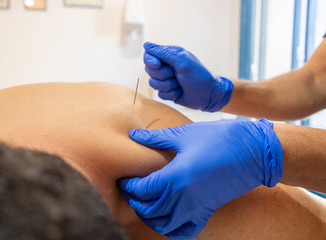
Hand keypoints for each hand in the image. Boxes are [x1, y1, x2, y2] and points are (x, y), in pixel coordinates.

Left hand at [119, 119, 282, 238]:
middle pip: (148, 210)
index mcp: (174, 178)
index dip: (129, 186)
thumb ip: (156, 138)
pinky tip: (167, 217)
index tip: (124, 179)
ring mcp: (196, 208)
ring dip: (150, 217)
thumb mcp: (184, 135)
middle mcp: (182, 198)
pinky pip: (185, 231)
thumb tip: (134, 134)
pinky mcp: (207, 211)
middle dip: (135, 201)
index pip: (141, 190)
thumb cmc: (219, 139)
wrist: (254, 151)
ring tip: (145, 203)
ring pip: (163, 225)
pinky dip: (172, 229)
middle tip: (131, 190)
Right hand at [143, 42, 233, 111]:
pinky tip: (180, 92)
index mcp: (170, 55)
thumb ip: (163, 53)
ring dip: (168, 86)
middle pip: (149, 70)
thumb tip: (146, 45)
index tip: (158, 65)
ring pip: (153, 83)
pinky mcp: (167, 92)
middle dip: (163, 75)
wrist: (208, 95)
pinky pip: (160, 94)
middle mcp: (166, 66)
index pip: (149, 55)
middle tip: (176, 75)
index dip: (150, 61)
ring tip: (180, 84)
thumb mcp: (182, 61)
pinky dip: (171, 94)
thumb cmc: (198, 76)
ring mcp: (166, 80)